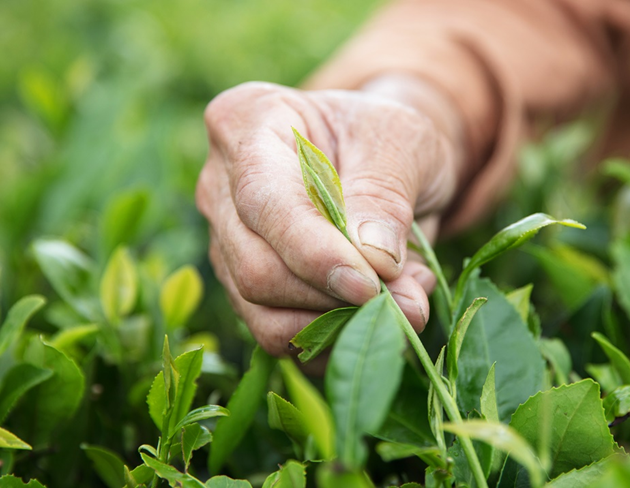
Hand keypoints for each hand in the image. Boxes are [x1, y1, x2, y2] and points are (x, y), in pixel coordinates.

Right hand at [196, 80, 461, 354]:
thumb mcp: (404, 143)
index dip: (315, 252)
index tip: (370, 283)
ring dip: (340, 325)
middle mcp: (221, 183)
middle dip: (334, 298)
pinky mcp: (245, 288)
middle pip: (255, 268)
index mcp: (249, 121)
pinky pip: (279, 337)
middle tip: (408, 298)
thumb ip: (386, 195)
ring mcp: (226, 240)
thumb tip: (374, 261)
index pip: (264, 201)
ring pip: (263, 314)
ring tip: (407, 299)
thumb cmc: (390, 140)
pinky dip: (336, 339)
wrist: (389, 164)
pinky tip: (380, 314)